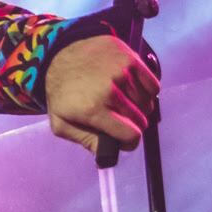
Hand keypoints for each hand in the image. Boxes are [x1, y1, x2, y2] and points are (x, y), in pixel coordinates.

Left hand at [46, 35, 159, 154]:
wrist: (58, 56)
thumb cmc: (61, 93)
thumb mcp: (62, 123)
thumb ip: (85, 141)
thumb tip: (108, 155)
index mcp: (92, 110)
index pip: (131, 135)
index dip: (130, 142)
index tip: (125, 140)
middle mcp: (109, 91)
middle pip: (141, 120)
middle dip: (133, 124)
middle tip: (120, 119)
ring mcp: (122, 72)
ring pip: (147, 103)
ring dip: (139, 107)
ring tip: (122, 102)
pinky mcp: (130, 58)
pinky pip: (153, 85)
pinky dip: (147, 92)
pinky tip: (131, 90)